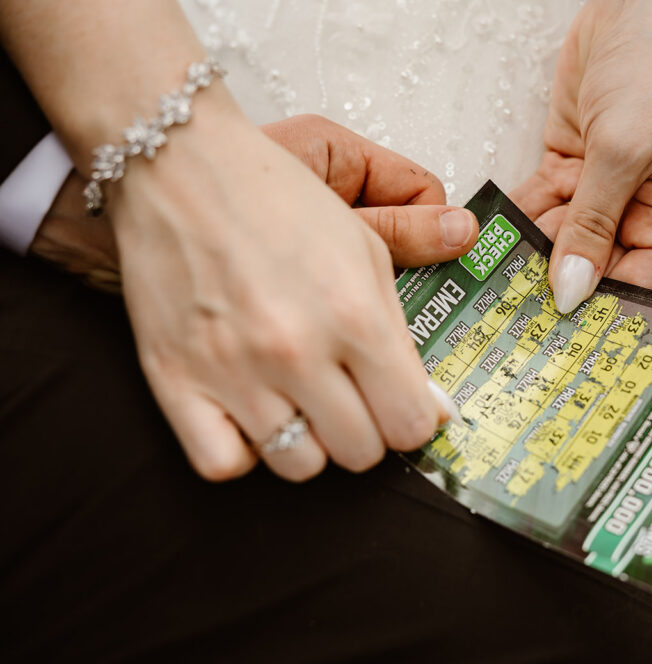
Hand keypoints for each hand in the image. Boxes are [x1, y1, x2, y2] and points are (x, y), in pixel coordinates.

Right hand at [105, 96, 475, 481]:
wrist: (179, 165)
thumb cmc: (276, 201)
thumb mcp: (364, 249)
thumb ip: (403, 331)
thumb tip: (433, 406)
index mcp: (354, 315)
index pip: (410, 423)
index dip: (413, 419)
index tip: (402, 405)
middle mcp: (296, 350)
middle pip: (360, 452)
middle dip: (366, 430)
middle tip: (351, 397)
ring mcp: (231, 370)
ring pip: (299, 467)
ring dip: (309, 441)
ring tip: (299, 399)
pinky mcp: (174, 379)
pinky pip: (224, 464)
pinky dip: (242, 451)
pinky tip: (250, 415)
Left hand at [512, 0, 651, 312]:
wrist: (638, 4)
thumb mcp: (624, 150)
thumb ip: (592, 222)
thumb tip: (572, 289)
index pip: (631, 290)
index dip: (590, 312)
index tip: (546, 335)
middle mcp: (640, 218)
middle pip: (588, 272)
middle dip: (546, 288)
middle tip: (499, 317)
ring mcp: (602, 196)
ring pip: (554, 244)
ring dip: (520, 257)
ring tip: (482, 286)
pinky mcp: (570, 173)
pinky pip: (537, 209)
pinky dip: (511, 222)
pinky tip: (482, 243)